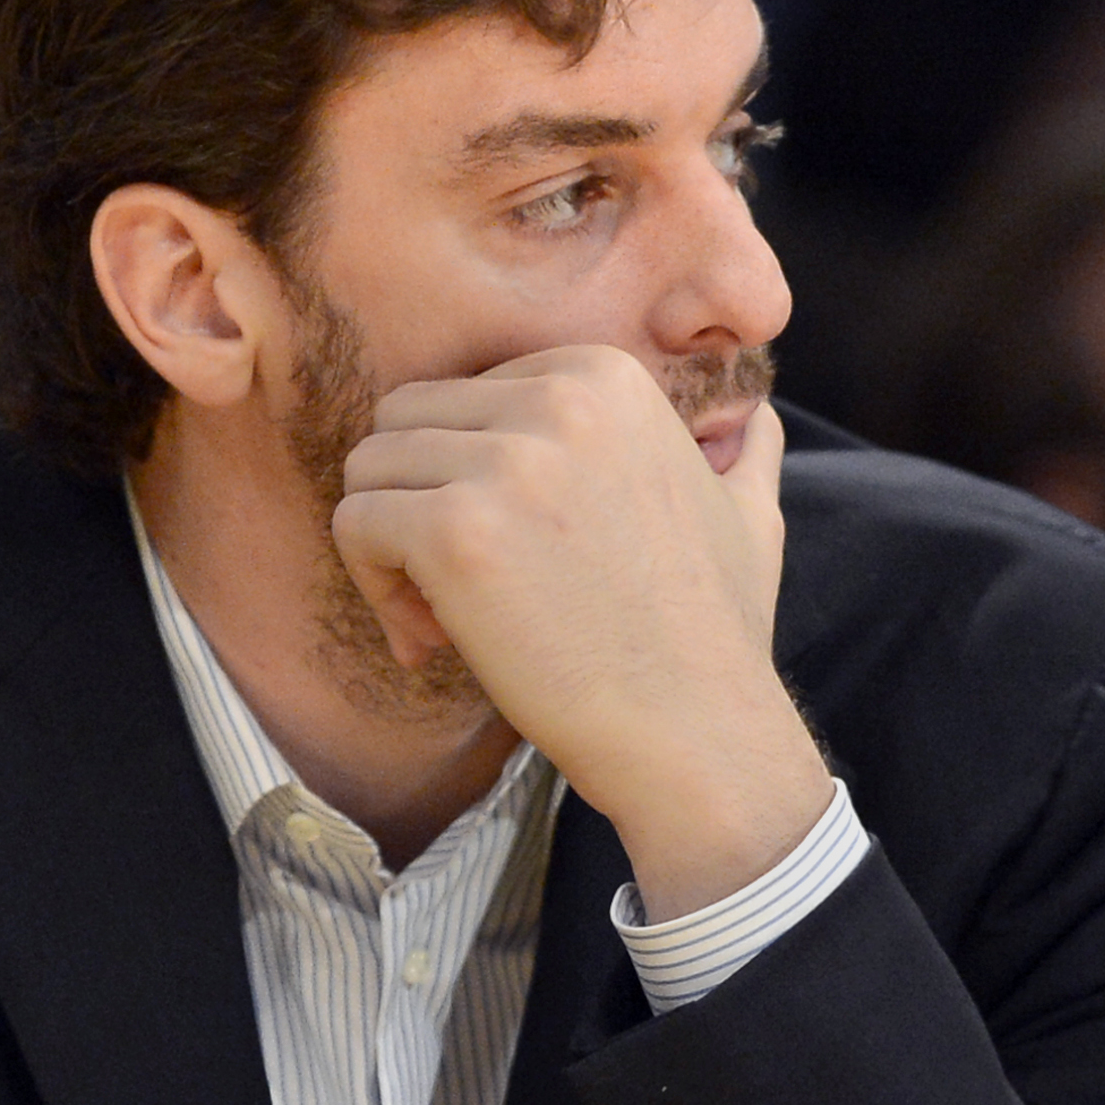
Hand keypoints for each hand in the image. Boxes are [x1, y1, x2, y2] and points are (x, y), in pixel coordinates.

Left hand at [329, 347, 826, 915]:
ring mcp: (503, 461)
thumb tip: (750, 417)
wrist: (698, 728)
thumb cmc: (714, 634)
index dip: (466, 474)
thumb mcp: (750, 511)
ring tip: (445, 619)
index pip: (465, 391)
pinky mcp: (455, 530)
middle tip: (458, 591)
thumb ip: (741, 447)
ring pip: (369, 468)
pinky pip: (354, 523)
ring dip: (387, 547)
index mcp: (606, 376)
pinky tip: (431, 640)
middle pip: (403, 419)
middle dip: (414, 501)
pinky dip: (372, 585)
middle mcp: (556, 398)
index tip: (507, 551)